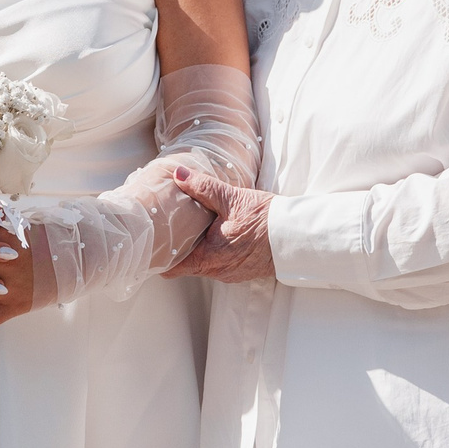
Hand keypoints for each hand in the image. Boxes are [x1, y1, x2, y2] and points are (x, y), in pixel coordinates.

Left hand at [163, 167, 274, 282]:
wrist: (296, 236)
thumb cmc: (266, 220)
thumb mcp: (232, 199)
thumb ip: (202, 187)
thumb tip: (178, 174)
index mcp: (208, 258)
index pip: (171, 268)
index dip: (158, 256)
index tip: (152, 240)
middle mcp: (217, 271)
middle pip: (185, 263)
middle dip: (176, 246)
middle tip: (167, 224)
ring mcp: (229, 273)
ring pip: (202, 262)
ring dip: (196, 246)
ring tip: (190, 225)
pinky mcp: (240, 269)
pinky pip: (218, 262)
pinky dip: (212, 249)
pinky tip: (215, 231)